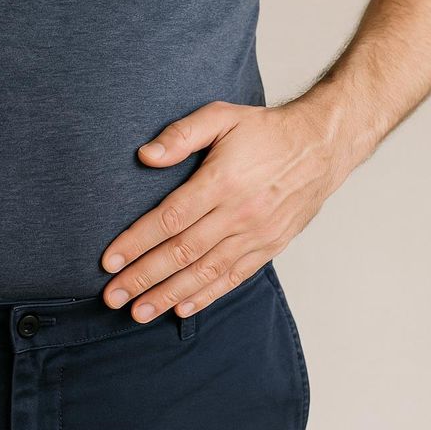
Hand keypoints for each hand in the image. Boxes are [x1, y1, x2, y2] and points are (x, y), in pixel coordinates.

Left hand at [100, 100, 347, 321]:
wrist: (322, 146)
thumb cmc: (264, 131)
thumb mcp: (222, 117)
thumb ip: (182, 134)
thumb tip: (146, 155)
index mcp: (222, 181)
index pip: (169, 219)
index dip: (136, 242)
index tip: (108, 261)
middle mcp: (239, 213)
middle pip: (182, 252)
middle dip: (143, 277)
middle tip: (112, 296)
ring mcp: (257, 234)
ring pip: (205, 271)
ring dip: (168, 294)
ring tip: (138, 312)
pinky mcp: (270, 246)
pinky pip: (234, 277)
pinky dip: (207, 295)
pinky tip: (181, 308)